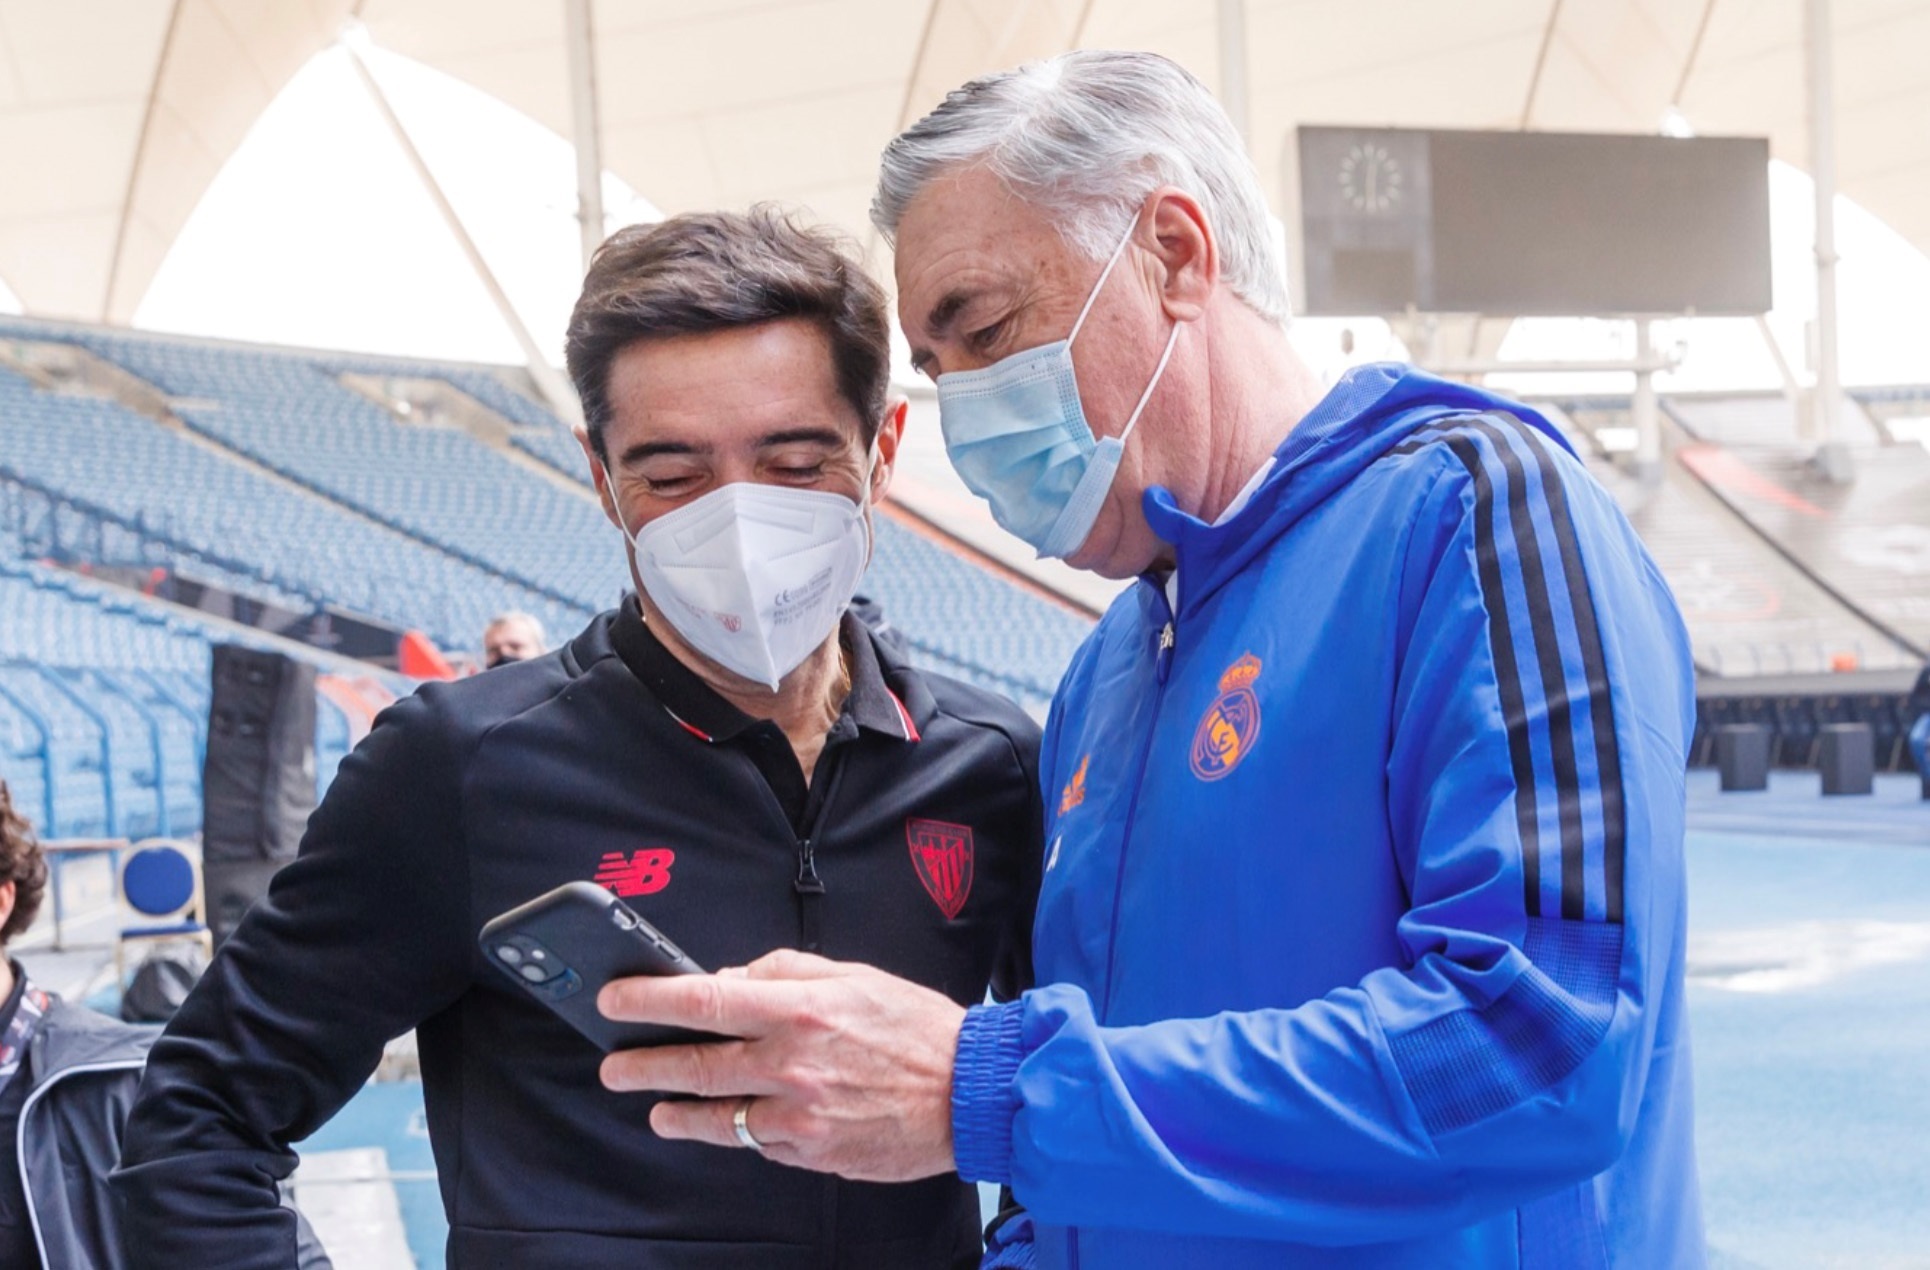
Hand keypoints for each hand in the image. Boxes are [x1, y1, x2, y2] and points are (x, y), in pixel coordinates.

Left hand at [597, 949, 966, 1181]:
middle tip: (614, 1065)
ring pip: (717, 1117)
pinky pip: (758, 1142)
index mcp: (801, 1010)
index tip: (615, 1000)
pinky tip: (728, 1123)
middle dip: (643, 1065)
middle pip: (695, 1066)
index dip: (649, 1000)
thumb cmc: (916, 1029)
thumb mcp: (854, 976)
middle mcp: (792, 1064)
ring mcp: (799, 1115)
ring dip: (676, 1111)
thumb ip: (785, 973)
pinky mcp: (811, 1153)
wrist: (968, 1092)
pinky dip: (738, 1131)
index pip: (705, 1002)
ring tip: (656, 1107)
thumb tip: (731, 981)